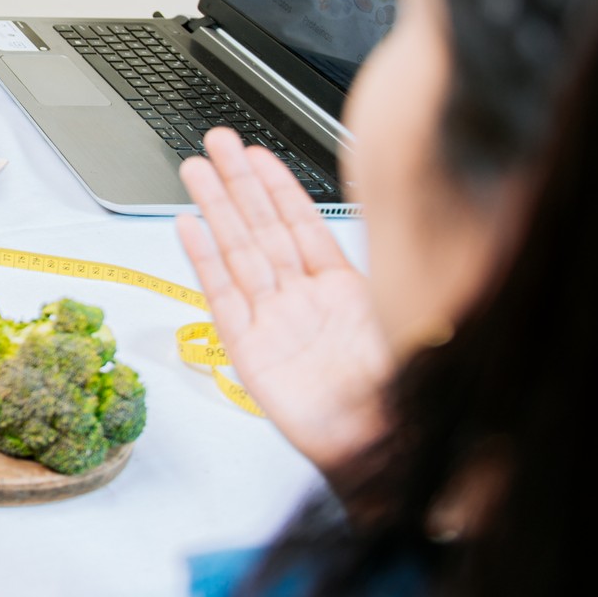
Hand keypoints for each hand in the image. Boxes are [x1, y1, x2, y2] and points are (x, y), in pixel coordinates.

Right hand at [176, 128, 391, 475]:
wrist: (380, 454)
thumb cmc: (400, 398)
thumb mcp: (409, 322)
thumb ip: (395, 275)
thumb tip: (406, 219)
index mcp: (343, 290)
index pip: (303, 225)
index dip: (280, 187)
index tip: (258, 155)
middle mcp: (303, 300)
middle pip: (263, 228)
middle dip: (239, 182)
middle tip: (217, 142)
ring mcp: (273, 322)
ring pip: (239, 251)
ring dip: (216, 207)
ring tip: (194, 169)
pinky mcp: (249, 351)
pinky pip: (222, 297)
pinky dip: (204, 261)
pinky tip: (188, 228)